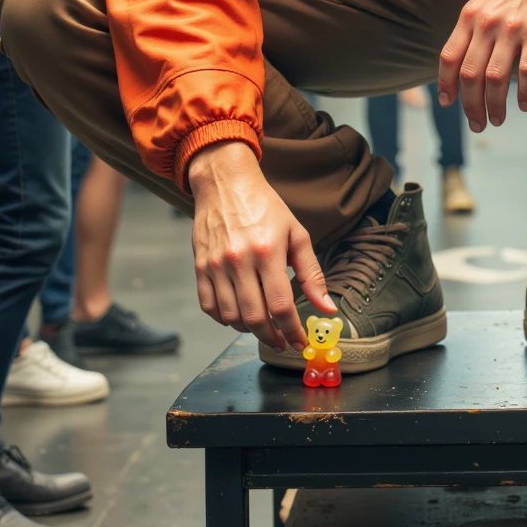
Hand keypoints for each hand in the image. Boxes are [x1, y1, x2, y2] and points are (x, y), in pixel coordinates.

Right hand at [189, 141, 335, 350]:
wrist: (225, 183)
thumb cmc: (264, 207)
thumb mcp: (296, 233)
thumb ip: (312, 273)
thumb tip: (327, 308)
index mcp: (267, 251)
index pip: (280, 305)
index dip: (292, 331)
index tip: (299, 343)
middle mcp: (239, 260)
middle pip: (254, 317)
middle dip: (272, 337)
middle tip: (282, 341)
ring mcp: (216, 265)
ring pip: (230, 317)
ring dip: (249, 330)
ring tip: (263, 326)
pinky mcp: (200, 267)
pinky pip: (208, 306)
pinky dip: (224, 319)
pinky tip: (238, 315)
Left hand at [437, 0, 526, 130]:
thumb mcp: (488, 0)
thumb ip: (475, 28)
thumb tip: (465, 62)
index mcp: (470, 15)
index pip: (449, 57)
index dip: (445, 85)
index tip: (448, 104)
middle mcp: (487, 22)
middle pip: (469, 74)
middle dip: (471, 106)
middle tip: (477, 124)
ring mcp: (512, 28)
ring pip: (495, 78)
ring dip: (494, 106)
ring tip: (498, 119)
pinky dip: (524, 93)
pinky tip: (525, 105)